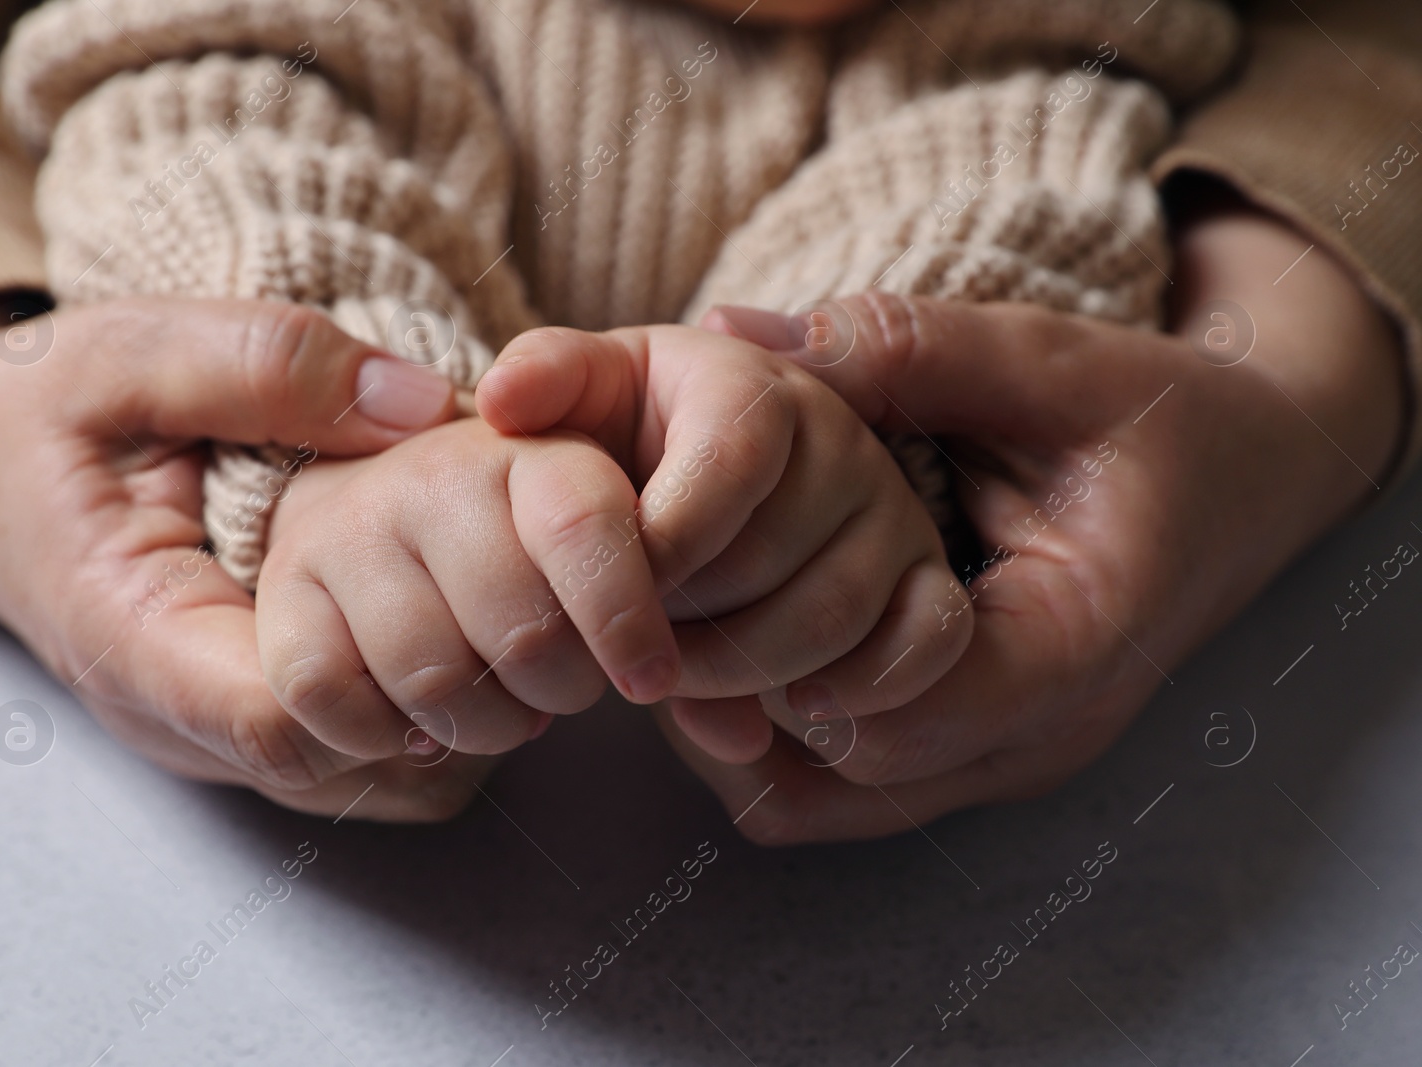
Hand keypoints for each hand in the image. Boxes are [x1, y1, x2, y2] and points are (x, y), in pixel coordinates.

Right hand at [0, 298, 487, 819]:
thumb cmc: (36, 404)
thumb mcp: (132, 350)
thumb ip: (268, 366)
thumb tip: (424, 405)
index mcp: (136, 635)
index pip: (286, 720)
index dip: (398, 676)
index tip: (468, 593)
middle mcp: (172, 713)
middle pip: (343, 765)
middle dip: (445, 695)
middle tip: (515, 603)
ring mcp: (203, 728)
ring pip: (355, 775)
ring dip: (440, 705)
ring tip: (496, 612)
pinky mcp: (230, 714)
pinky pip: (341, 749)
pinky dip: (409, 699)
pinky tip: (449, 621)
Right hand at [255, 416, 678, 760]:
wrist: (375, 497)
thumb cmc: (520, 534)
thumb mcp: (604, 519)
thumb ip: (664, 579)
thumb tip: (720, 720)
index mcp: (529, 446)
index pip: (584, 525)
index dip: (628, 618)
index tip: (652, 678)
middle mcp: (431, 475)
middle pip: (522, 633)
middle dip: (563, 690)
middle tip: (565, 687)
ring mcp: (348, 532)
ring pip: (436, 679)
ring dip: (485, 725)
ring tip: (501, 706)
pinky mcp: (286, 593)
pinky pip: (331, 698)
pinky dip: (385, 734)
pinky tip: (416, 719)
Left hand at [476, 324, 971, 761]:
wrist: (697, 476)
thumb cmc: (633, 440)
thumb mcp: (587, 393)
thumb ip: (549, 377)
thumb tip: (505, 397)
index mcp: (756, 383)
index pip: (728, 461)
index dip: (661, 543)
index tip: (610, 590)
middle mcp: (842, 440)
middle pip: (775, 557)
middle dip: (685, 625)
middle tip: (628, 655)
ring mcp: (892, 514)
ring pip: (836, 615)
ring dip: (744, 673)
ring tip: (678, 683)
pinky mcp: (926, 581)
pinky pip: (927, 645)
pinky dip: (860, 691)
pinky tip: (788, 711)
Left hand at [660, 204, 1404, 842]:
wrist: (1249, 473)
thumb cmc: (1160, 417)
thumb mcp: (1045, 359)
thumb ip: (902, 348)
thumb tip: (735, 335)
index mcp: (1075, 641)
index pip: (903, 713)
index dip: (784, 660)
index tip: (700, 589)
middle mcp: (1043, 730)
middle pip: (852, 774)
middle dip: (743, 697)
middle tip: (654, 608)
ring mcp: (1012, 754)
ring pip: (838, 802)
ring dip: (747, 727)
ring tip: (678, 626)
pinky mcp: (981, 747)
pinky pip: (855, 786)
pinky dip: (781, 736)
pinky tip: (737, 647)